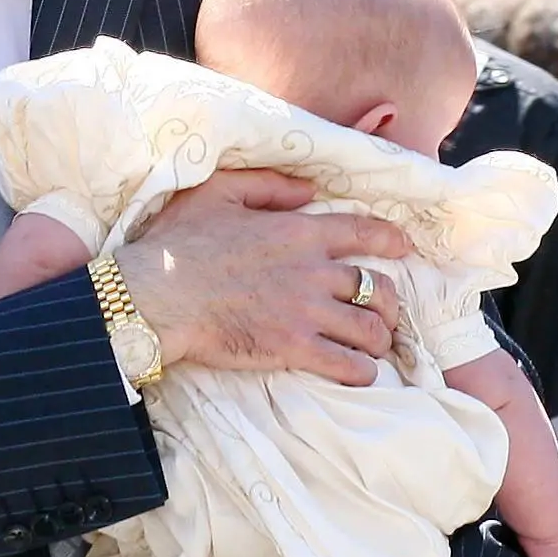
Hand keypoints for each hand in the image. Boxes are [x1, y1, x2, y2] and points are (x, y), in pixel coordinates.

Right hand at [116, 171, 406, 386]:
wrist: (155, 296)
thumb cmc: (178, 245)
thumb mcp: (218, 192)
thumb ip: (268, 185)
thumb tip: (307, 190)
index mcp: (299, 232)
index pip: (364, 232)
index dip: (391, 241)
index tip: (402, 249)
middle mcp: (314, 271)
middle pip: (378, 287)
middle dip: (389, 302)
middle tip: (382, 311)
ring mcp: (306, 312)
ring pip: (370, 329)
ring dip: (378, 339)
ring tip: (371, 345)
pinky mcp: (293, 348)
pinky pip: (348, 365)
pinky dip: (360, 371)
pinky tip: (356, 371)